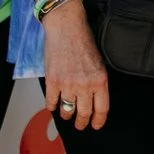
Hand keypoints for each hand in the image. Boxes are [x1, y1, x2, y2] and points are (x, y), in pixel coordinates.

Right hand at [42, 5, 110, 130]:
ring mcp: (67, 84)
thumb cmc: (83, 41)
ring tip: (66, 115)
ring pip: (67, 110)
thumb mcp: (99, 62)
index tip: (95, 125)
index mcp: (100, 80)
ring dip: (66, 115)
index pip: (101, 109)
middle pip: (84, 113)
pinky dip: (52, 106)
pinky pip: (51, 103)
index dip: (98, 121)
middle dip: (81, 123)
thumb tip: (94, 99)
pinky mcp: (52, 81)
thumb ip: (97, 82)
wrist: (66, 27)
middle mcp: (84, 85)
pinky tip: (53, 105)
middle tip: (80, 125)